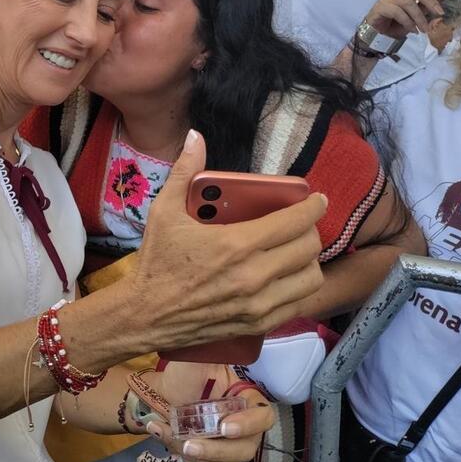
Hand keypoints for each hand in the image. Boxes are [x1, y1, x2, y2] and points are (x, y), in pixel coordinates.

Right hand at [130, 131, 325, 350]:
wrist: (144, 315)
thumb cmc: (155, 262)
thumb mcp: (164, 211)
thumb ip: (184, 171)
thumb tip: (195, 137)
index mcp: (235, 243)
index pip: (293, 222)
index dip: (312, 206)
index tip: (316, 199)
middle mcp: (253, 275)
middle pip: (308, 248)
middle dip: (310, 230)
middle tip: (301, 223)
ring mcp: (258, 303)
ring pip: (310, 278)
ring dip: (309, 261)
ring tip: (296, 251)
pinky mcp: (257, 323)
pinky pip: (298, 304)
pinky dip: (299, 288)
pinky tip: (288, 277)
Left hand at [147, 364, 272, 461]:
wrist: (161, 392)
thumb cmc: (182, 374)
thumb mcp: (196, 359)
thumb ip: (209, 352)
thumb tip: (218, 340)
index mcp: (246, 398)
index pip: (263, 415)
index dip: (250, 424)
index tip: (224, 426)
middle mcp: (243, 423)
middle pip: (247, 447)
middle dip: (220, 449)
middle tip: (191, 444)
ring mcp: (230, 443)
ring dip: (204, 457)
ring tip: (177, 442)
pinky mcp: (213, 457)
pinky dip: (190, 459)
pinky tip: (168, 438)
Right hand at [364, 0, 448, 37]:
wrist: (378, 34)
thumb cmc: (396, 23)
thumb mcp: (416, 16)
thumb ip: (427, 5)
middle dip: (430, 1)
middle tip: (440, 13)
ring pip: (408, 3)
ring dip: (419, 17)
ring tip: (425, 29)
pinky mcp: (381, 7)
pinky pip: (397, 12)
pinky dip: (407, 22)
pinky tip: (413, 30)